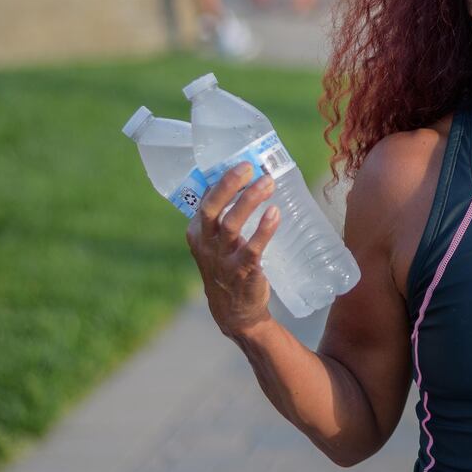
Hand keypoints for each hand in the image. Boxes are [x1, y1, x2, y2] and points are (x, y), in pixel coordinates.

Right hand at [186, 164, 280, 338]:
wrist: (235, 311)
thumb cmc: (230, 267)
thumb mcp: (219, 242)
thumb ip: (228, 216)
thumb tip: (252, 180)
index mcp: (197, 232)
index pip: (204, 199)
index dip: (221, 178)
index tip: (241, 160)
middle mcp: (205, 244)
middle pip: (211, 208)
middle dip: (229, 185)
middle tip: (248, 166)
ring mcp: (221, 259)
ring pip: (231, 225)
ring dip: (249, 201)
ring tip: (268, 182)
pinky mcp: (241, 272)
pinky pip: (252, 248)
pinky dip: (263, 229)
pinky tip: (275, 213)